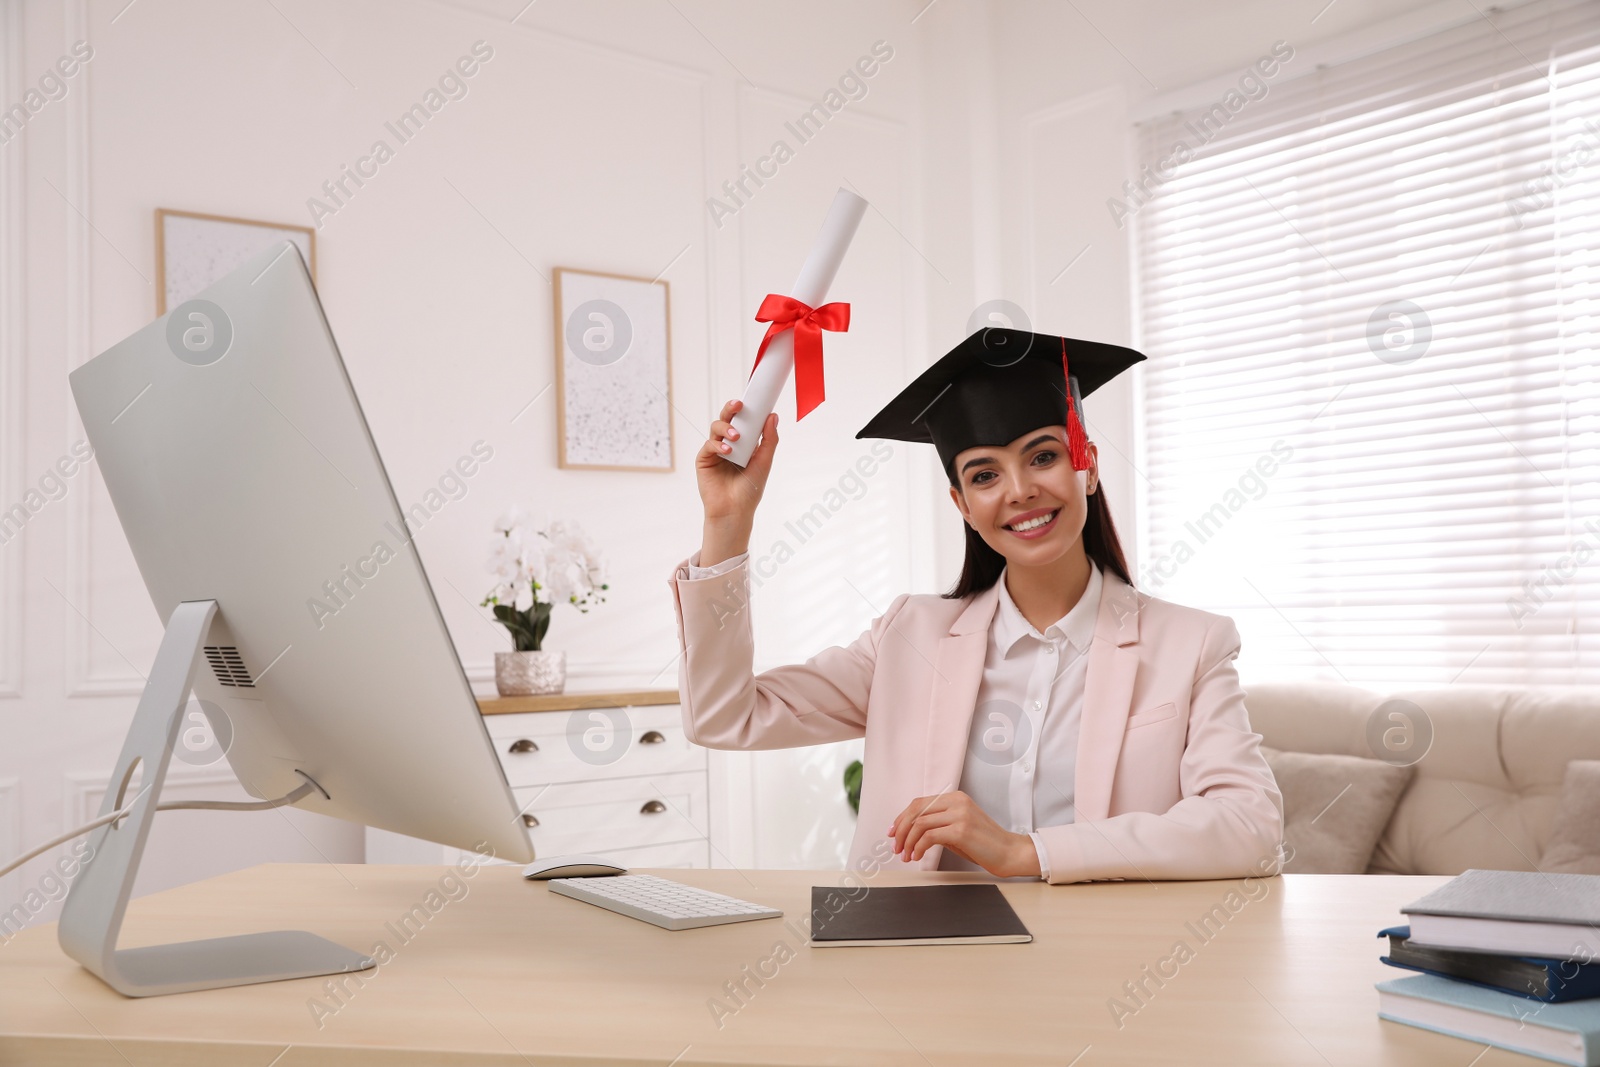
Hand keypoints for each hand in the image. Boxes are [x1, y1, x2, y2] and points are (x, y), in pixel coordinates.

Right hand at [695, 399, 777, 564]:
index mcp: (744, 443)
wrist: (735, 510)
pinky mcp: (704, 459)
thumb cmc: (750, 489)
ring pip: (716, 428)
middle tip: (738, 405)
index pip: (744, 421)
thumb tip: (773, 416)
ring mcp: (715, 451)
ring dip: (726, 428)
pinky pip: (709, 445)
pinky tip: (727, 452)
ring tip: (736, 437)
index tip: (754, 399)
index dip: (747, 410)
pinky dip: (718, 445)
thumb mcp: (764, 461)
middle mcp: (729, 444)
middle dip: (731, 409)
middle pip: (727, 419)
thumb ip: (769, 439)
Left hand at [888, 791, 1040, 877]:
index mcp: (956, 798)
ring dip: (908, 841)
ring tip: (907, 855)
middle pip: (916, 810)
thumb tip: (911, 831)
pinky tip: (918, 856)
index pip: (919, 803)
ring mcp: (959, 814)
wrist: (1009, 852)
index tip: (894, 831)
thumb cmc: (984, 844)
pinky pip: (929, 836)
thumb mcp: (958, 828)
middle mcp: (957, 802)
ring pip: (920, 823)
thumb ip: (938, 824)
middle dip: (901, 829)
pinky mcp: (961, 830)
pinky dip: (918, 847)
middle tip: (896, 846)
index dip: (902, 817)